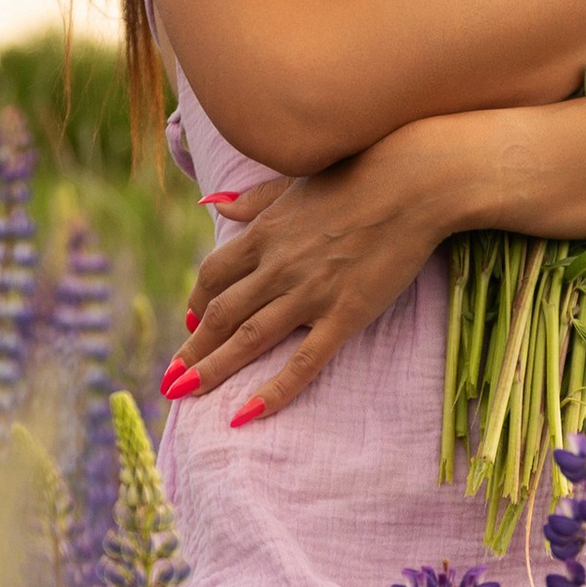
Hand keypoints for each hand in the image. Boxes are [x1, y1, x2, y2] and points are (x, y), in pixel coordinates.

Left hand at [166, 122, 463, 422]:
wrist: (414, 183)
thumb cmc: (360, 173)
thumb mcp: (295, 181)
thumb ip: (254, 200)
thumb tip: (216, 204)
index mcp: (264, 234)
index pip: (213, 277)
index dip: (195, 303)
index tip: (189, 324)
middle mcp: (277, 266)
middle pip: (219, 314)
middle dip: (191, 349)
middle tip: (171, 378)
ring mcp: (309, 292)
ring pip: (248, 339)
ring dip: (212, 369)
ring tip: (185, 393)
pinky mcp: (345, 314)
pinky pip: (303, 360)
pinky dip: (274, 389)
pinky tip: (248, 413)